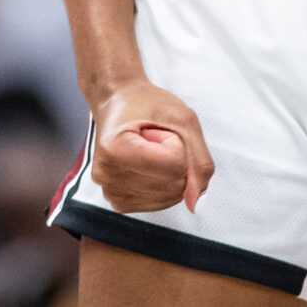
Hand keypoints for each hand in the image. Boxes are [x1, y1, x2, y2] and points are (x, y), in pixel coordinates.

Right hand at [90, 80, 212, 213]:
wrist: (118, 102)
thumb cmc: (146, 104)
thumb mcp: (183, 118)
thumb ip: (199, 160)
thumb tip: (195, 202)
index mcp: (116, 149)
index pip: (176, 164)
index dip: (176, 142)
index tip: (157, 129)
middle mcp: (107, 176)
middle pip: (174, 184)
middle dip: (175, 158)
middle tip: (154, 139)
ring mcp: (110, 192)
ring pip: (170, 197)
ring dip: (170, 171)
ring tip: (149, 150)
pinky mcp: (118, 203)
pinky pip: (160, 204)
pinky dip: (163, 184)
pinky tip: (146, 165)